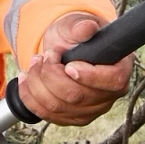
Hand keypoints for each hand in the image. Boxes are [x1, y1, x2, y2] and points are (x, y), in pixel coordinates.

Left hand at [13, 39, 134, 128]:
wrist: (63, 49)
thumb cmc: (74, 36)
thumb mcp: (76, 25)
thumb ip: (80, 27)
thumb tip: (87, 27)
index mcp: (119, 71)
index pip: (113, 82)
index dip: (88, 76)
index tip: (68, 65)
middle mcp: (108, 96)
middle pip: (78, 97)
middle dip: (52, 74)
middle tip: (45, 55)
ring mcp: (90, 111)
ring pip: (58, 107)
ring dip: (37, 83)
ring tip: (35, 62)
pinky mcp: (71, 118)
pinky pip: (47, 114)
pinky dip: (29, 96)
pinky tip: (26, 79)